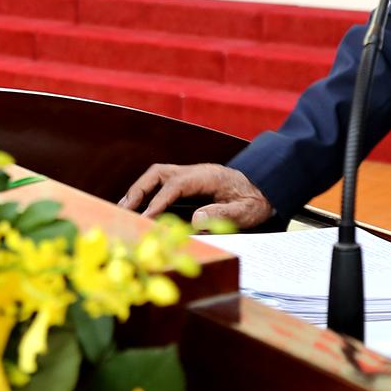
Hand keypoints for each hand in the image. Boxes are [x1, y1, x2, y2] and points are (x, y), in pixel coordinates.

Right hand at [117, 162, 272, 229]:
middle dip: (140, 190)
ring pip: (158, 176)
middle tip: (125, 210)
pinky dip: (148, 193)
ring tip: (125, 210)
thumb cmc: (255, 201)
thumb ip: (222, 215)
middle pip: (160, 173)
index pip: (176, 185)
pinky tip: (140, 209)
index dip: (159, 201)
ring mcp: (191, 176)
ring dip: (140, 190)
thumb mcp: (244, 211)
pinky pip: (163, 184)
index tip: (146, 218)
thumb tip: (195, 219)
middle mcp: (196, 172)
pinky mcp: (189, 183)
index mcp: (208, 176)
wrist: (265, 190)